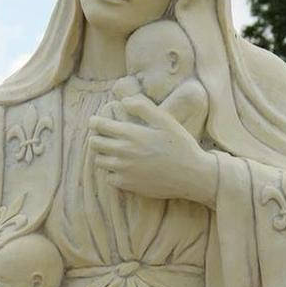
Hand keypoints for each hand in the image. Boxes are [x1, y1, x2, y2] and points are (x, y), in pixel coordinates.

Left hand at [89, 94, 217, 206]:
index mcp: (131, 134)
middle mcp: (123, 152)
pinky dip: (112, 172)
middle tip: (105, 137)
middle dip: (96, 138)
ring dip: (103, 154)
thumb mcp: (166, 121)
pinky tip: (123, 168)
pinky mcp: (127, 185)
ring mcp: (123, 170)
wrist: (191, 175)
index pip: (100, 126)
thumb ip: (143, 107)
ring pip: (99, 161)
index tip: (96, 122)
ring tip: (114, 152)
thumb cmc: (180, 145)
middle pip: (94, 143)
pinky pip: (108, 178)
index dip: (95, 122)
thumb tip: (124, 101)